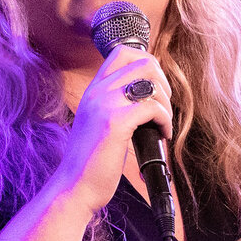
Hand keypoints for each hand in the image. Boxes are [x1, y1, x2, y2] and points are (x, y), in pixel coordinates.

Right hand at [58, 48, 173, 210]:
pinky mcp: (115, 122)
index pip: (122, 52)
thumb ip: (115, 105)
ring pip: (151, 83)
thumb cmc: (90, 162)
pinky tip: (162, 135)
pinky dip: (165, 121)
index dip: (147, 62)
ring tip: (163, 123)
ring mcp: (105, 105)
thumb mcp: (98, 124)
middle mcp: (97, 92)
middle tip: (163, 107)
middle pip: (144, 62)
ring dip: (166, 103)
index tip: (155, 87)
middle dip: (163, 82)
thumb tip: (148, 97)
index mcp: (93, 90)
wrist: (75, 187)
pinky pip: (153, 109)